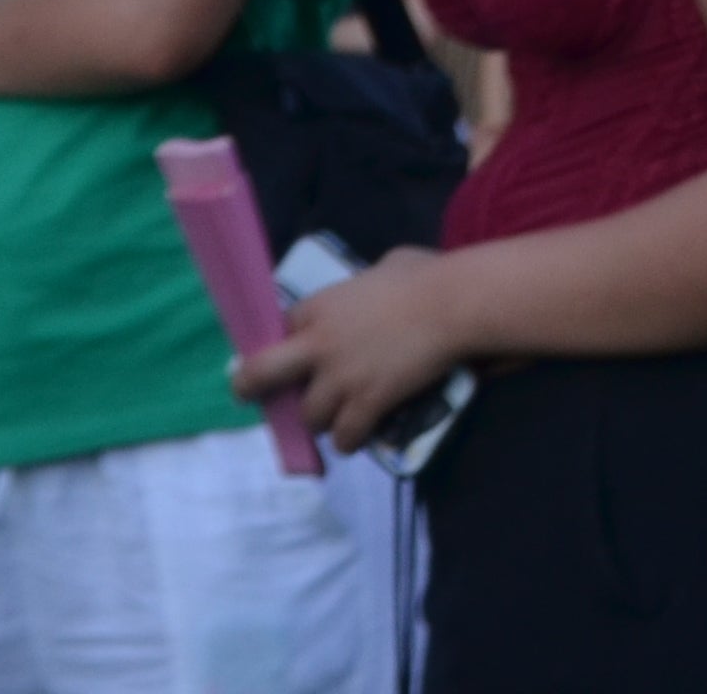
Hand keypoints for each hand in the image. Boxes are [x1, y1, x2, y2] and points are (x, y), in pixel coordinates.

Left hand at [235, 248, 468, 454]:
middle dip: (250, 390)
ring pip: (308, 416)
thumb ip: (366, 283)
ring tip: (340, 417)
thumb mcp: (387, 266)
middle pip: (258, 376)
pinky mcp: (367, 402)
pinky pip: (344, 436)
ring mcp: (340, 378)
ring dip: (322, 419)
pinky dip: (350, 440)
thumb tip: (378, 284)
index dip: (285, 346)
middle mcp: (317, 346)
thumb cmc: (428, 276)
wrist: (457, 303)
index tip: (292, 356)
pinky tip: (358, 437)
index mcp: (319, 307)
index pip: (277, 332)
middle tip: (258, 398)